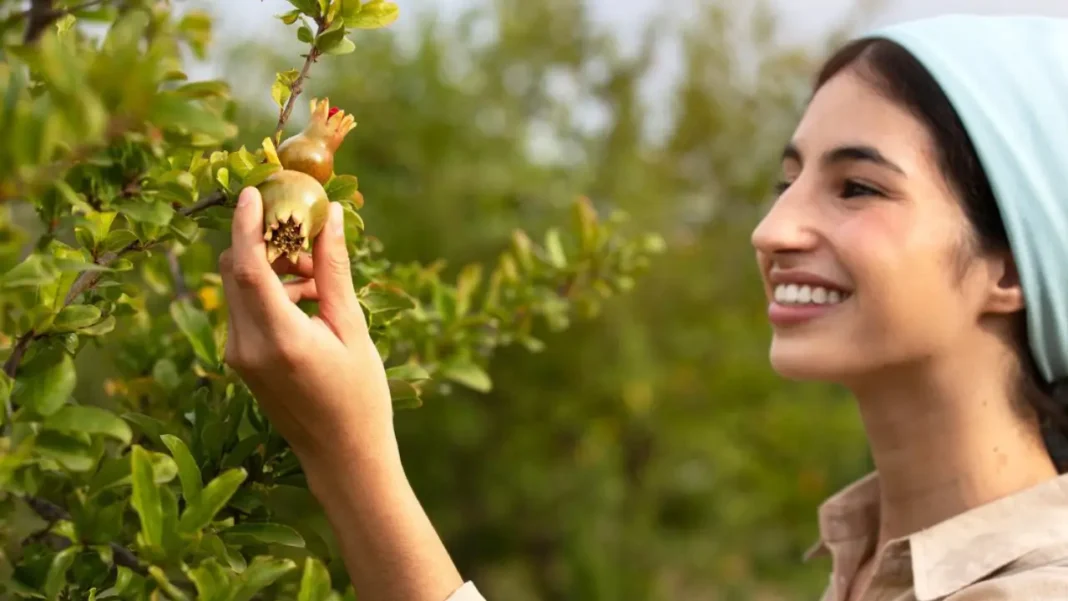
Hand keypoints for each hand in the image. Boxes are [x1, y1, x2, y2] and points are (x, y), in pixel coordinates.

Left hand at [219, 186, 393, 463]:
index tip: (254, 190)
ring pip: (238, 287)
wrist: (342, 457)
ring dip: (273, 268)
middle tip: (310, 239)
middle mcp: (248, 347)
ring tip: (321, 280)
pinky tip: (310, 301)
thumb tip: (330, 218)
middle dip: (267, 242)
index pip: (247, 268)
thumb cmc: (359, 396)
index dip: (246, 224)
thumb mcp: (353, 329)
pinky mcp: (240, 361)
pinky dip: (271, 291)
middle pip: (236, 269)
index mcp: (280, 339)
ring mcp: (238, 356)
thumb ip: (334, 272)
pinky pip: (245, 308)